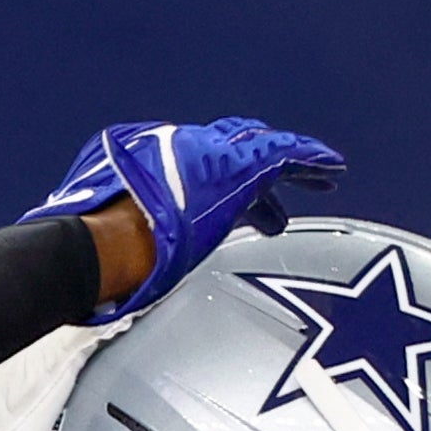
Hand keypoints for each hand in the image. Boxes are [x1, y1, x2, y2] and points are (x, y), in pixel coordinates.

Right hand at [24, 118, 343, 318]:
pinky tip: (333, 166)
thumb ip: (120, 242)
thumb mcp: (104, 237)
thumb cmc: (97, 251)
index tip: (219, 201)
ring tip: (323, 177)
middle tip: (271, 187)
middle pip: (231, 148)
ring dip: (291, 164)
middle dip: (255, 164)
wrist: (108, 240)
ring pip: (263, 150)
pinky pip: (287, 156)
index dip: (211, 176)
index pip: (191, 163)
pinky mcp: (242, 170)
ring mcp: (213, 156)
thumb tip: (112, 283)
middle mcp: (184, 150)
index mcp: (153, 164)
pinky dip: (311, 158)